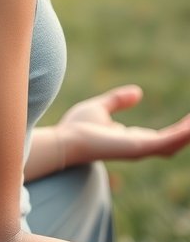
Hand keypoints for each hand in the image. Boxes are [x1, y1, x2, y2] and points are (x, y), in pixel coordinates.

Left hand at [57, 86, 189, 167]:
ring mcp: (139, 149)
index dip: (178, 130)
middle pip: (172, 143)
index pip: (162, 138)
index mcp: (132, 140)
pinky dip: (180, 135)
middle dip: (187, 133)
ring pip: (173, 143)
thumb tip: (139, 92)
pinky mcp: (137, 147)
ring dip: (187, 133)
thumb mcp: (101, 108)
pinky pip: (165, 142)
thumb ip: (118, 100)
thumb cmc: (76, 128)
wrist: (64, 140)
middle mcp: (139, 147)